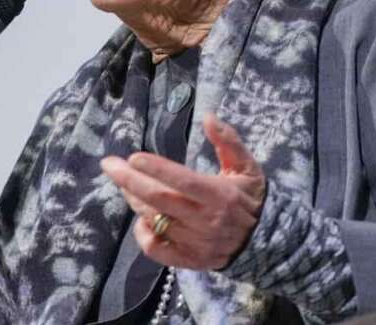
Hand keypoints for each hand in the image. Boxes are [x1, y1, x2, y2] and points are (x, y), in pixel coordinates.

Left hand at [100, 113, 265, 269]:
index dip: (156, 169)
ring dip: (135, 201)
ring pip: (156, 221)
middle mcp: (206, 220)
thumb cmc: (250, 198)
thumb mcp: (247, 166)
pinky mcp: (190, 260)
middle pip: (160, 200)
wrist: (266, 242)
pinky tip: (140, 218)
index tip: (133, 157)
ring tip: (124, 183)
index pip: (182, 181)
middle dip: (130, 181)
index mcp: (220, 195)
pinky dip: (143, 234)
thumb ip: (228, 141)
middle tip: (109, 165)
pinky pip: (157, 250)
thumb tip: (209, 116)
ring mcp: (197, 243)